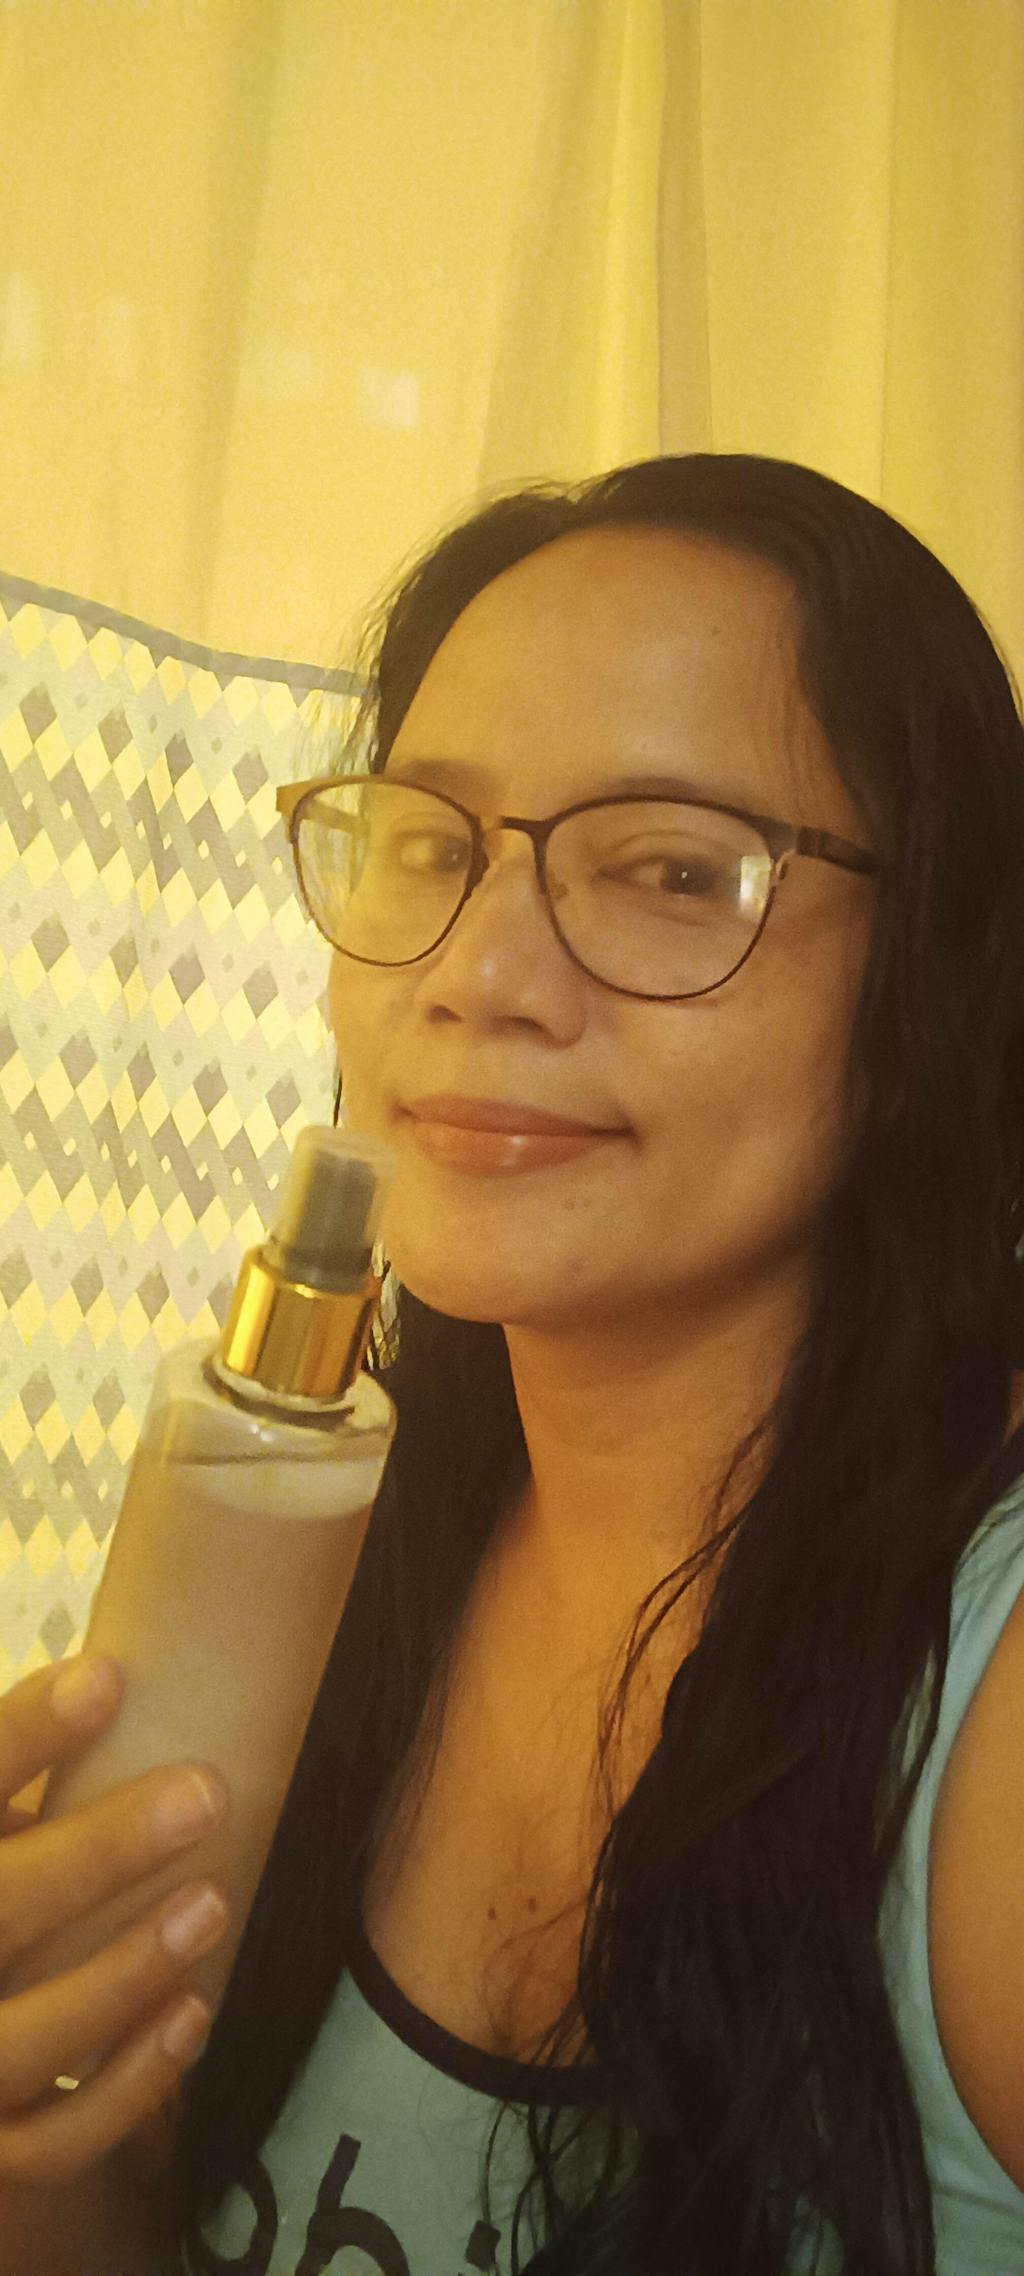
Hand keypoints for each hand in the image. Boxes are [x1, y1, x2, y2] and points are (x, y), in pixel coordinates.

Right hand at [0, 1656, 229, 2185]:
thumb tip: (144, 1679)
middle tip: (207, 1792)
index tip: (109, 1677)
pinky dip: (127, 2084)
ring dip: (123, 1972)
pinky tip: (193, 2015)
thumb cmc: (4, 1897)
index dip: (23, 1733)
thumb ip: (34, 1778)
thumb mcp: (7, 1836)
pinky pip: (54, 2142)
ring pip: (23, 2040)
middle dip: (96, 1852)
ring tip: (214, 1903)